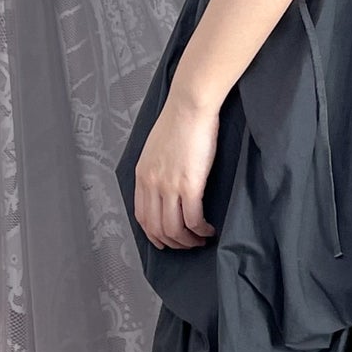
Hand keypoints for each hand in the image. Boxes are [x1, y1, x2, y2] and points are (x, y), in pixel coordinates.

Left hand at [133, 84, 219, 249]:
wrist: (190, 107)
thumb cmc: (179, 121)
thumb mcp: (155, 148)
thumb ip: (156, 169)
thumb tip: (166, 185)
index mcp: (142, 175)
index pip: (142, 216)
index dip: (153, 235)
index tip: (165, 241)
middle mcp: (152, 184)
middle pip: (157, 228)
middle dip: (173, 243)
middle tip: (188, 245)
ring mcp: (169, 186)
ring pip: (174, 228)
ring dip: (189, 240)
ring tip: (201, 240)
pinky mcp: (189, 184)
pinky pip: (193, 219)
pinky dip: (201, 230)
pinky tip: (209, 230)